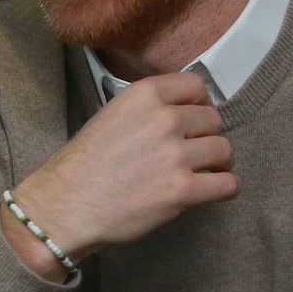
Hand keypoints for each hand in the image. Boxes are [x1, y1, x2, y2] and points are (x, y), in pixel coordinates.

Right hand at [4, 72, 237, 275]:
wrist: (64, 206)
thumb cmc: (83, 166)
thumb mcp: (110, 116)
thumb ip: (147, 110)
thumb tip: (182, 114)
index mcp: (143, 95)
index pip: (195, 85)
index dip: (199, 103)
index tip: (194, 119)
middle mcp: (163, 119)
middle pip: (213, 119)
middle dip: (205, 136)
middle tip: (191, 153)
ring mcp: (175, 155)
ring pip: (224, 150)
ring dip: (217, 163)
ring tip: (202, 173)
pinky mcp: (182, 190)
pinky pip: (228, 184)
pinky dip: (225, 189)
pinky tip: (211, 191)